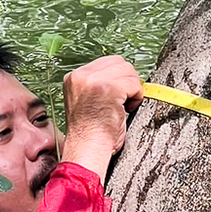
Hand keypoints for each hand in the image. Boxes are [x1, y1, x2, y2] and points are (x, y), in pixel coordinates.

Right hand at [60, 55, 142, 179]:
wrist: (87, 149)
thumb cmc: (91, 133)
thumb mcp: (87, 100)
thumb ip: (98, 84)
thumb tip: (123, 73)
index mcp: (73, 78)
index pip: (106, 62)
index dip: (119, 77)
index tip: (120, 94)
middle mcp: (81, 76)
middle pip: (119, 62)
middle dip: (127, 80)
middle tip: (125, 100)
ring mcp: (93, 80)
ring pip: (128, 71)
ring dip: (132, 89)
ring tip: (125, 106)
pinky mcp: (108, 88)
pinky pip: (134, 84)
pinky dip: (136, 97)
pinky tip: (127, 110)